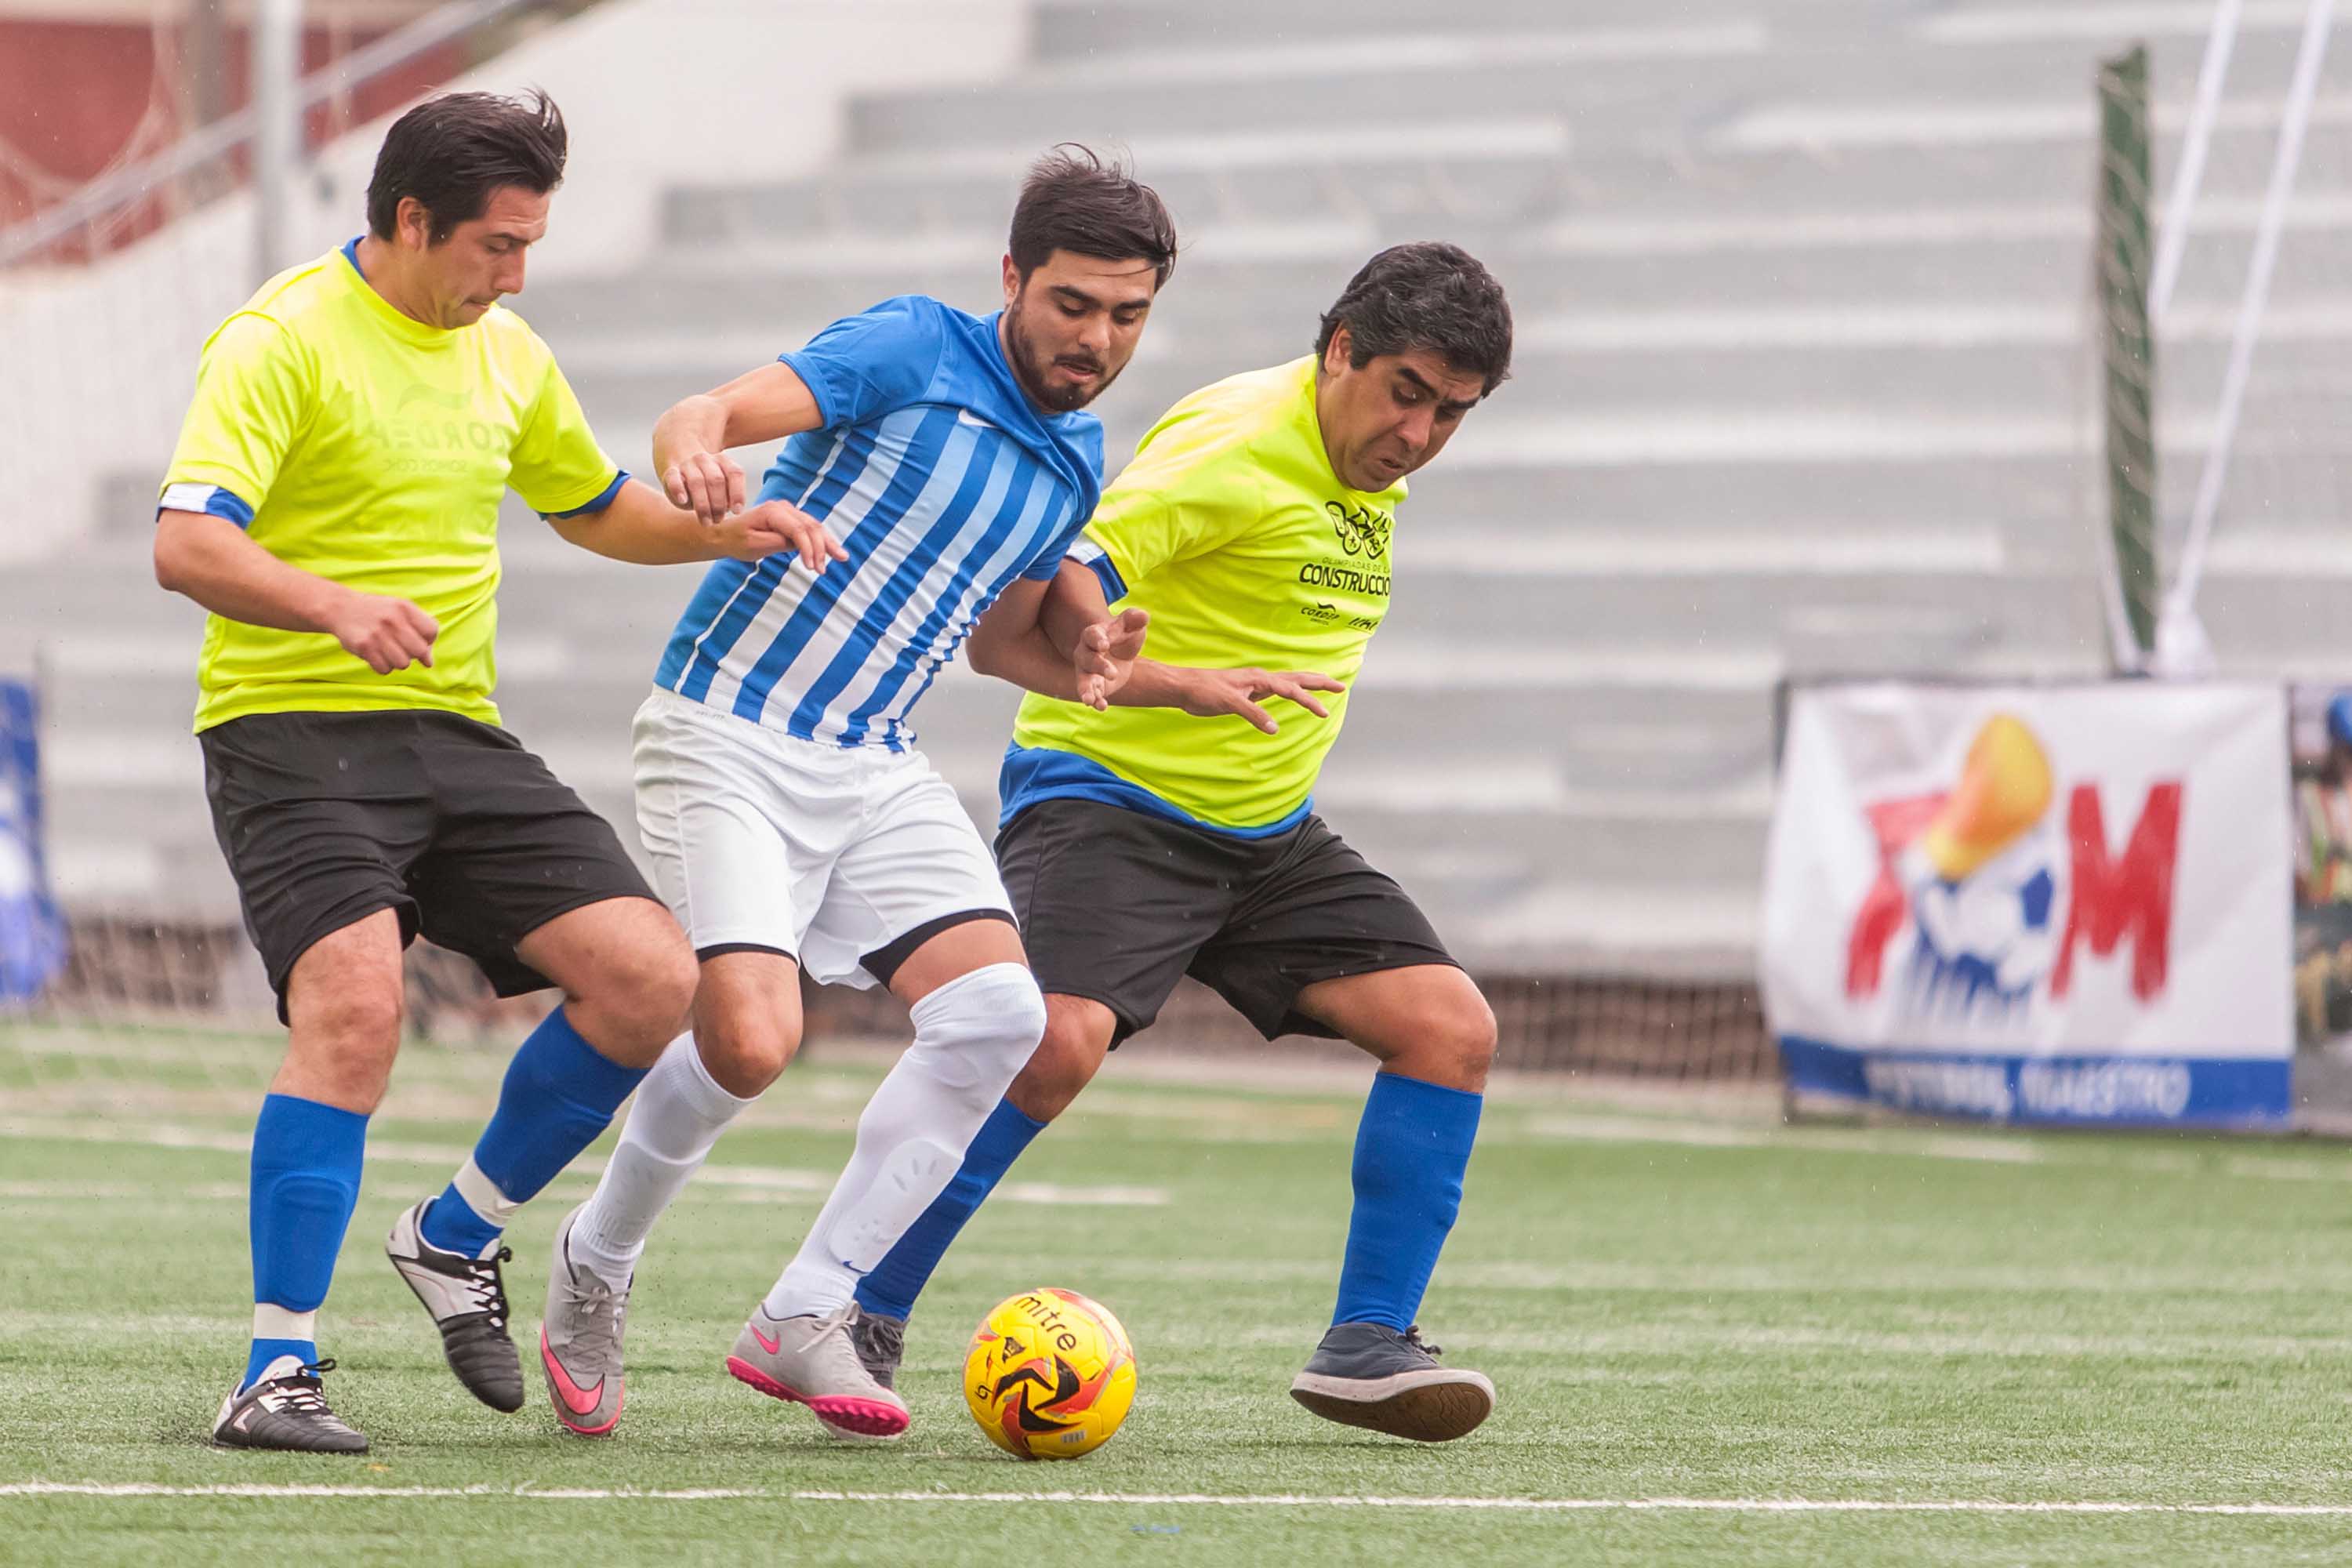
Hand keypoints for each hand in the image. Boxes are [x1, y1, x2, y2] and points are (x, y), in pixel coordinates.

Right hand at [326, 590, 437, 673]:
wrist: (341, 608)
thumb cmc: (377, 613)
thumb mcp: (400, 611)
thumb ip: (419, 631)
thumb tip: (429, 662)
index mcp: (405, 607)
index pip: (431, 631)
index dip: (428, 640)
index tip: (417, 640)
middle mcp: (392, 619)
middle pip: (419, 651)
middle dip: (413, 653)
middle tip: (401, 648)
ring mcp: (377, 633)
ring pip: (403, 664)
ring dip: (397, 662)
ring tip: (388, 651)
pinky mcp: (364, 646)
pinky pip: (385, 669)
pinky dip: (383, 667)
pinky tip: (377, 656)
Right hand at [663, 448, 746, 523]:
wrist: (681, 468)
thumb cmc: (708, 486)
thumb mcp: (724, 486)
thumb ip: (731, 494)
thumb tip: (736, 510)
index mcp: (723, 461)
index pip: (734, 473)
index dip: (737, 493)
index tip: (737, 511)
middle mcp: (705, 460)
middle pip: (716, 480)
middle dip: (719, 504)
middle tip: (718, 520)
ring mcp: (687, 465)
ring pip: (697, 482)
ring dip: (703, 505)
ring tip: (706, 522)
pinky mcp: (671, 472)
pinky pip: (673, 479)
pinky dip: (678, 489)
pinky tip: (683, 501)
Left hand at [726, 499, 849, 570]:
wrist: (726, 534)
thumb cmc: (737, 540)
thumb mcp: (754, 545)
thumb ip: (778, 542)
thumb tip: (800, 545)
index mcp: (772, 512)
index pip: (798, 530)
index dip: (808, 549)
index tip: (811, 568)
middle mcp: (783, 508)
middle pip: (811, 526)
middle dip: (822, 548)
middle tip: (824, 570)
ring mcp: (789, 512)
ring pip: (815, 527)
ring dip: (827, 544)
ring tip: (842, 558)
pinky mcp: (792, 520)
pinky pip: (811, 529)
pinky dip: (822, 541)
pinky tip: (833, 551)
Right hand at [1074, 608, 1148, 709]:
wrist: (1119, 652)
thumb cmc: (1124, 634)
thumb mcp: (1132, 625)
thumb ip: (1135, 619)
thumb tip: (1143, 615)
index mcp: (1093, 635)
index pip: (1091, 635)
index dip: (1097, 639)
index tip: (1105, 644)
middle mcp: (1085, 653)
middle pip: (1087, 659)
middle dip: (1098, 666)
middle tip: (1113, 674)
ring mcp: (1087, 671)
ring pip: (1082, 680)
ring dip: (1085, 690)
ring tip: (1089, 700)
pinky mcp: (1093, 686)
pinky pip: (1091, 694)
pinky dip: (1096, 701)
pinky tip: (1102, 707)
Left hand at [1175, 667, 1344, 734]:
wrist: (1184, 687)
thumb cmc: (1203, 691)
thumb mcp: (1229, 703)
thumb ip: (1253, 714)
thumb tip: (1274, 728)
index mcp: (1259, 678)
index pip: (1291, 689)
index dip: (1309, 700)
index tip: (1323, 713)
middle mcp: (1260, 679)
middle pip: (1296, 678)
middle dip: (1319, 682)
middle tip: (1341, 686)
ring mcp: (1254, 685)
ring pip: (1287, 683)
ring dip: (1306, 685)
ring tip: (1324, 687)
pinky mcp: (1247, 693)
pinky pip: (1275, 691)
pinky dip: (1288, 693)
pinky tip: (1291, 697)